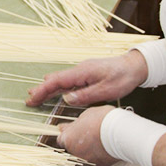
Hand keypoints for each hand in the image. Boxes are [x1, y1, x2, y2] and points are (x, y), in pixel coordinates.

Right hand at [26, 50, 147, 106]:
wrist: (136, 65)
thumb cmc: (123, 77)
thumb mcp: (106, 89)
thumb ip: (86, 95)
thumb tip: (67, 99)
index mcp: (82, 72)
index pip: (57, 81)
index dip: (43, 90)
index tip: (32, 98)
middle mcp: (80, 70)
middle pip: (56, 80)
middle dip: (41, 90)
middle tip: (29, 100)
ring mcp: (83, 71)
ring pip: (62, 80)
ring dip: (49, 88)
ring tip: (37, 96)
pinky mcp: (87, 73)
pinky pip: (69, 80)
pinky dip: (59, 86)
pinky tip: (56, 90)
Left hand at [56, 106, 116, 164]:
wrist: (120, 132)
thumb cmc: (102, 120)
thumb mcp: (84, 115)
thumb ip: (72, 124)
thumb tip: (62, 127)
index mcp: (68, 139)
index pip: (61, 140)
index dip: (67, 134)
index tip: (73, 130)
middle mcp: (75, 152)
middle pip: (72, 147)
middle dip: (78, 141)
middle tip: (88, 132)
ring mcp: (87, 159)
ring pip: (84, 154)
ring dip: (88, 148)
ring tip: (99, 138)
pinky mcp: (99, 164)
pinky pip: (96, 158)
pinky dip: (98, 153)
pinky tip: (105, 145)